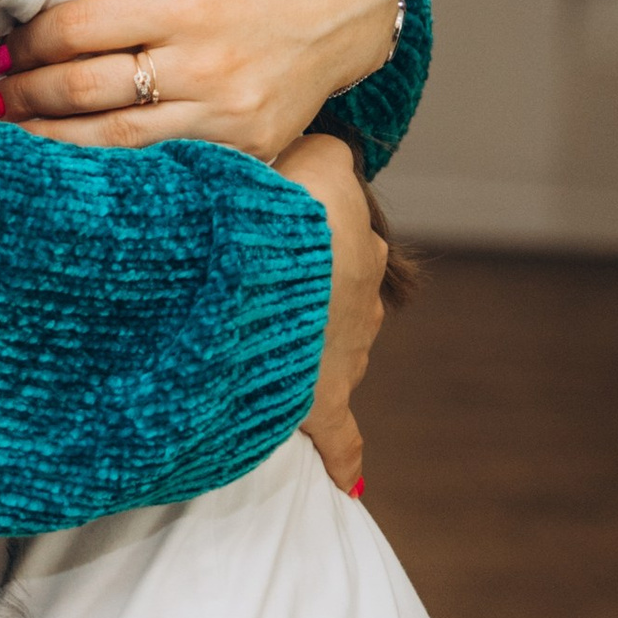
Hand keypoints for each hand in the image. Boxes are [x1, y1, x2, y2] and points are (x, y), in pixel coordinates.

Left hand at [0, 0, 397, 160]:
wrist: (351, 8)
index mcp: (193, 4)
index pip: (85, 28)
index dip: (34, 39)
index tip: (6, 45)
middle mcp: (209, 65)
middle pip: (92, 88)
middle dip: (31, 92)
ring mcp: (229, 116)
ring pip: (119, 139)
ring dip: (55, 141)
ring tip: (13, 134)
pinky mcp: (248, 149)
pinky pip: (166, 164)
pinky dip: (115, 166)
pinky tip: (76, 164)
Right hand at [279, 133, 383, 492]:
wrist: (270, 262)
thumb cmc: (269, 200)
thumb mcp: (291, 152)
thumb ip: (295, 150)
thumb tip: (290, 140)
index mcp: (352, 231)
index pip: (336, 221)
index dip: (299, 227)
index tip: (267, 231)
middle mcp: (361, 285)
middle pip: (340, 285)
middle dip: (308, 291)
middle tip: (256, 290)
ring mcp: (347, 344)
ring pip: (338, 345)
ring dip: (308, 347)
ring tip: (261, 350)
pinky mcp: (325, 399)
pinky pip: (338, 433)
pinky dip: (342, 452)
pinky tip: (346, 477)